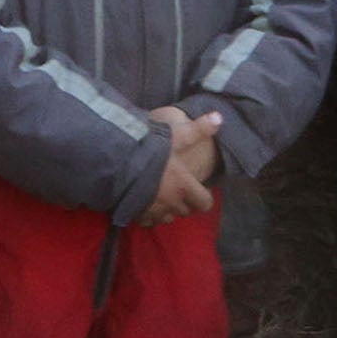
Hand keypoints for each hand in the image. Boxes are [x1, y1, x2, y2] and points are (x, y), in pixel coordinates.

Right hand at [135, 106, 221, 224]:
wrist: (116, 161)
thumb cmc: (150, 149)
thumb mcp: (177, 135)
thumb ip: (199, 129)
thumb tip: (220, 117)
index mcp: (184, 187)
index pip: (204, 203)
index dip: (204, 197)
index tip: (199, 189)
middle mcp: (172, 203)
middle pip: (185, 211)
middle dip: (185, 202)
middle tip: (179, 188)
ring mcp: (154, 211)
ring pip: (167, 217)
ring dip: (168, 209)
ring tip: (162, 196)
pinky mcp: (138, 214)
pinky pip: (148, 221)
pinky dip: (149, 215)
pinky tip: (145, 202)